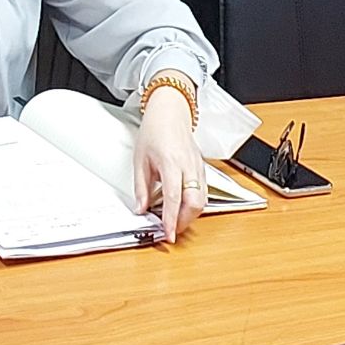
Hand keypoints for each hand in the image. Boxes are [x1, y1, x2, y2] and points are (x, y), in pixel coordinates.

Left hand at [135, 85, 207, 243]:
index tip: (168, 233)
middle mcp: (188, 166)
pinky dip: (194, 204)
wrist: (171, 111)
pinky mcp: (202, 168)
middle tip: (171, 230)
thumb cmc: (155, 130)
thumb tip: (141, 209)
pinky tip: (182, 207)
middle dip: (184, 221)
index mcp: (171, 162)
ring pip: (203, 200)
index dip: (171, 219)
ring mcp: (198, 167)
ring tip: (175, 220)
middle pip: (195, 202)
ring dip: (190, 215)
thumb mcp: (140, 159)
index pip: (174, 197)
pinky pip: (204, 192)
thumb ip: (141, 188)